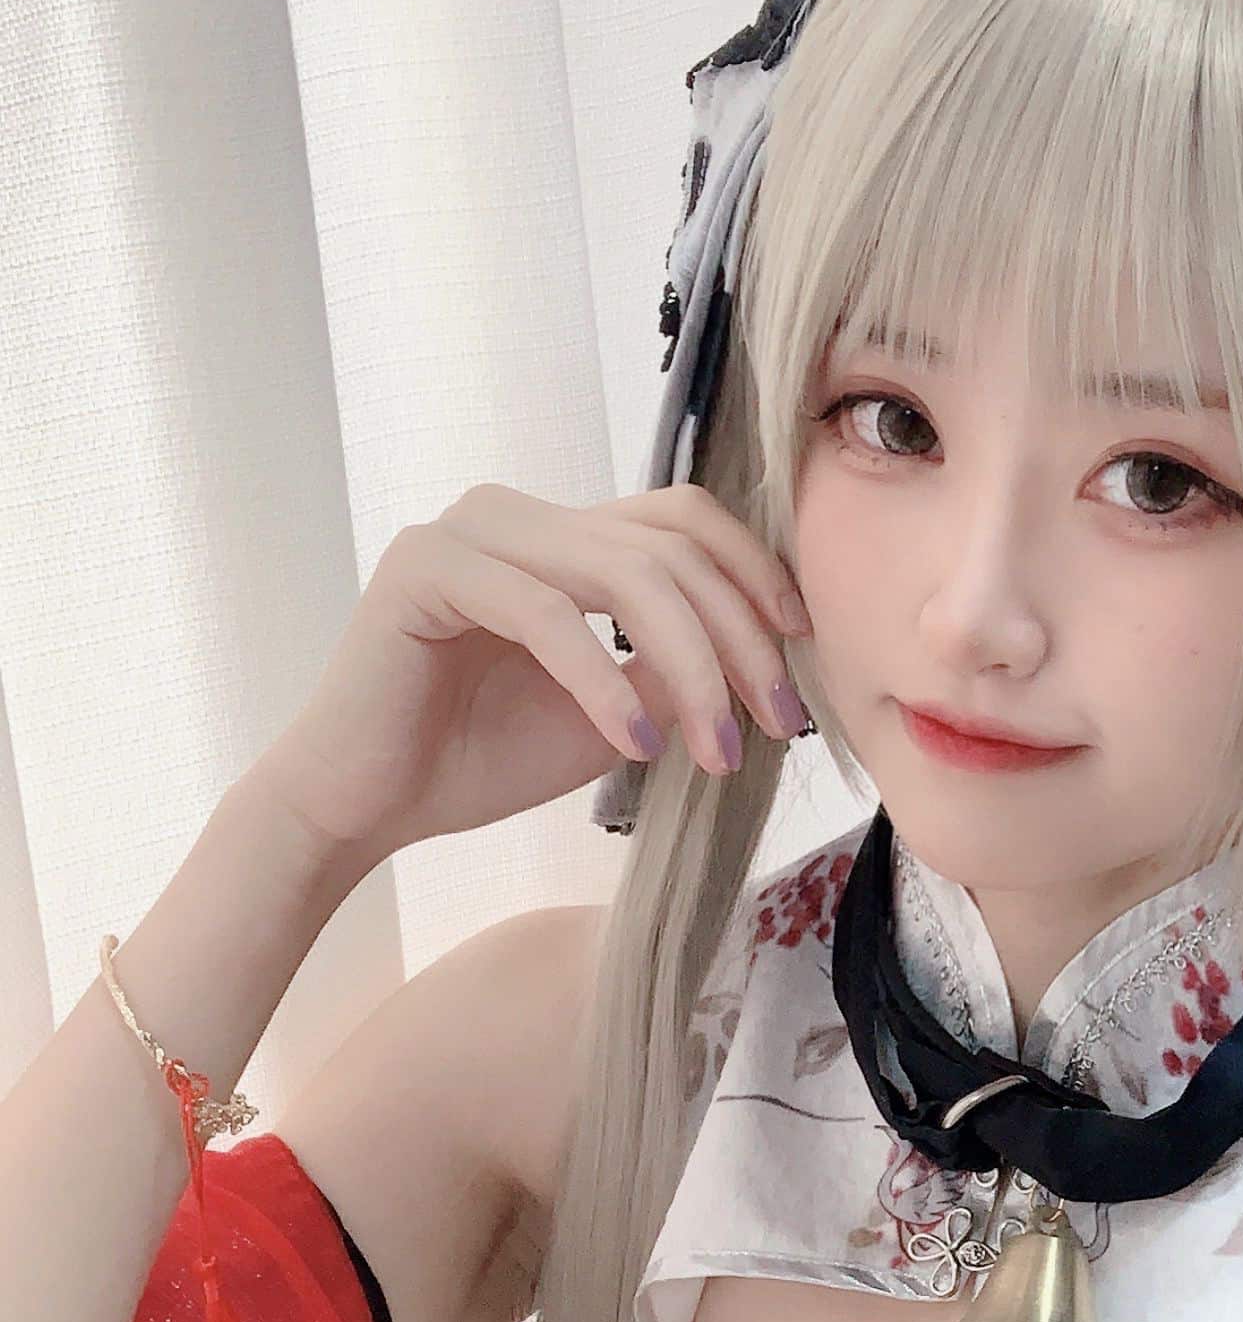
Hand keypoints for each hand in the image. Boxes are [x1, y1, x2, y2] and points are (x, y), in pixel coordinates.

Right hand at [253, 482, 813, 859]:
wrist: (363, 806)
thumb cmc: (474, 758)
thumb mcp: (610, 716)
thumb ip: (673, 674)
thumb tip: (763, 658)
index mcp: (560, 536)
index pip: (682, 520)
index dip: (753, 574)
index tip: (800, 651)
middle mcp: (516, 515)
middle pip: (668, 547)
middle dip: (739, 638)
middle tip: (776, 724)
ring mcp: (467, 532)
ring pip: (622, 572)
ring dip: (690, 665)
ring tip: (718, 750)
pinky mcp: (425, 569)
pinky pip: (546, 614)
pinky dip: (603, 682)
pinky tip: (634, 744)